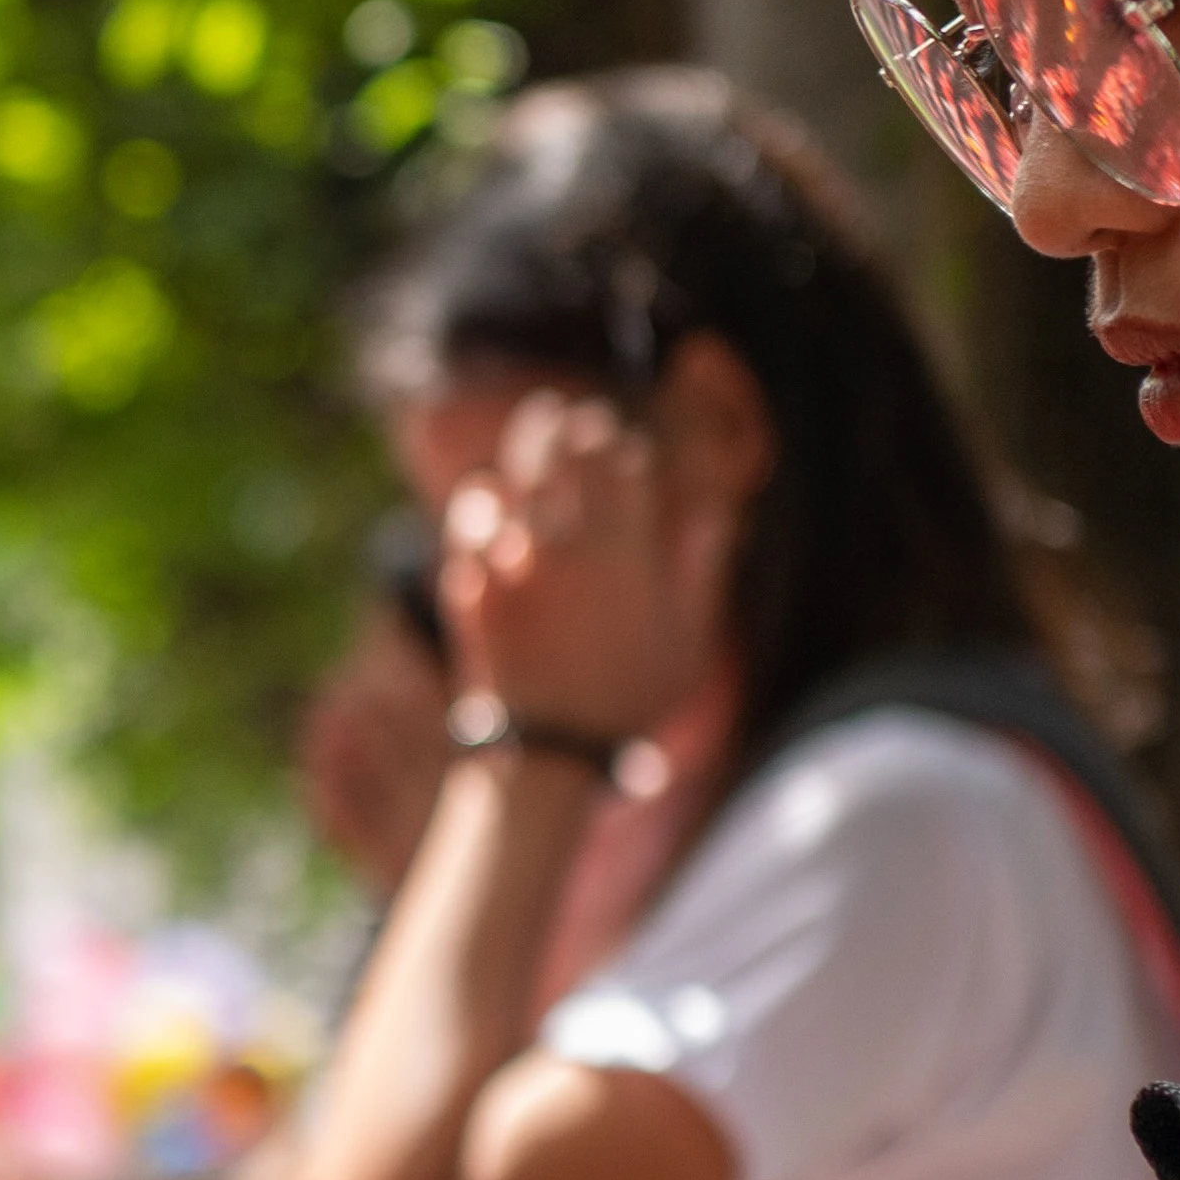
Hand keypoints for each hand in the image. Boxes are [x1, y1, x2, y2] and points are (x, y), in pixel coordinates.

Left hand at [440, 387, 738, 750]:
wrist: (554, 757)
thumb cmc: (630, 704)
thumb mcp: (688, 644)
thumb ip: (701, 574)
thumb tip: (717, 515)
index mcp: (627, 551)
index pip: (620, 461)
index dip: (616, 445)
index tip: (615, 445)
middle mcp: (568, 545)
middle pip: (556, 455)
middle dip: (559, 431)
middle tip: (559, 422)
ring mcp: (513, 566)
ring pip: (499, 486)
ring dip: (508, 471)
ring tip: (516, 467)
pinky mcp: (471, 591)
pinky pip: (462, 536)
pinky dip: (471, 524)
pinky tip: (483, 522)